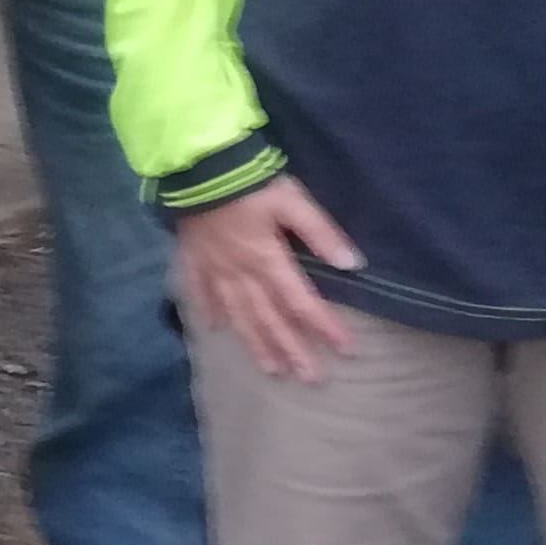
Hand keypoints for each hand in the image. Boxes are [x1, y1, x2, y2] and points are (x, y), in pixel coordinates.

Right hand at [171, 177, 364, 380]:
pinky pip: (201, 293)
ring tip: (272, 369)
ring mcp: (214, 270)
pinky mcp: (194, 259)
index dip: (324, 327)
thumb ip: (320, 232)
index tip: (346, 350)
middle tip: (309, 378)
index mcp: (267, 260)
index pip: (301, 302)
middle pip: (269, 319)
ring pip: (238, 316)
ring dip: (256, 344)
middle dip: (292, 350)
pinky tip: (217, 329)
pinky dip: (210, 313)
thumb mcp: (292, 200)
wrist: (196, 166)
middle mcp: (240, 274)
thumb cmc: (250, 181)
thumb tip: (352, 264)